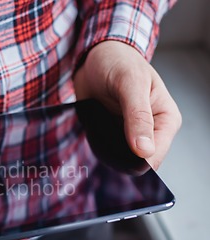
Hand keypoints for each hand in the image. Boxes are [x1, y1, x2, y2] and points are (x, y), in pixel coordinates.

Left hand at [74, 41, 181, 169]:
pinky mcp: (113, 135)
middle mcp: (151, 131)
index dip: (136, 160)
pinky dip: (96, 146)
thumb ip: (138, 116)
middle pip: (137, 162)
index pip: (155, 156)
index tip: (118, 150)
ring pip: (119, 160)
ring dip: (105, 151)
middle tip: (103, 136)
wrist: (95, 57)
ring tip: (98, 129)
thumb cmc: (118, 62)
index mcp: (166, 120)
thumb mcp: (130, 83)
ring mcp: (130, 135)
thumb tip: (144, 150)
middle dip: (119, 156)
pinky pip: (105, 152)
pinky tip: (92, 131)